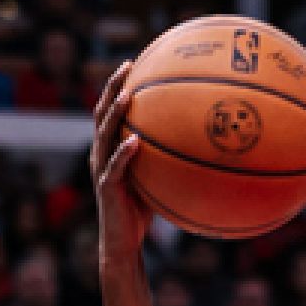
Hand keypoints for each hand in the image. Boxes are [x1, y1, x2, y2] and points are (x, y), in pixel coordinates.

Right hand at [90, 61, 151, 267]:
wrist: (124, 242)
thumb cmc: (143, 211)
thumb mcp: (157, 178)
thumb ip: (169, 158)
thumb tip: (203, 143)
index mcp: (110, 148)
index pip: (110, 110)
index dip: (117, 86)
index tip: (133, 62)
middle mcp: (101, 154)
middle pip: (101, 113)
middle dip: (112, 87)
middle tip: (127, 66)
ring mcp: (102, 170)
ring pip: (104, 135)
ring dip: (115, 114)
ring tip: (128, 95)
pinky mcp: (107, 188)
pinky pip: (115, 167)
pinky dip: (124, 153)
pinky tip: (135, 141)